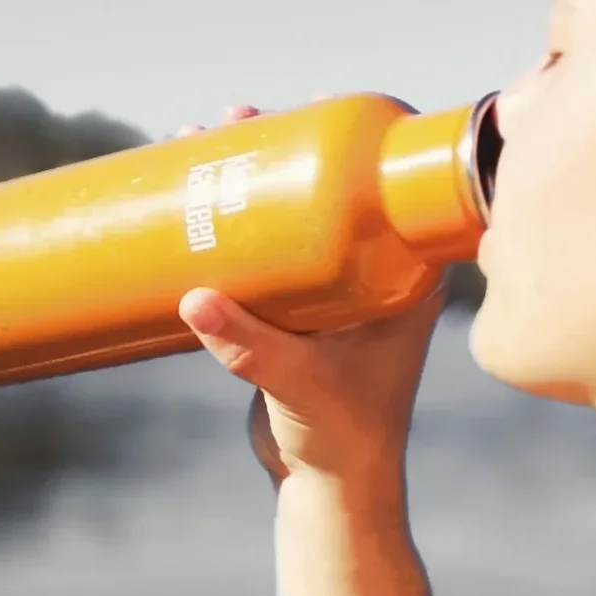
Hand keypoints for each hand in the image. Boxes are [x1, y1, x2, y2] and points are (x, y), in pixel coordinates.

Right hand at [171, 102, 448, 489]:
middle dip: (278, 146)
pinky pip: (268, 249)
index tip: (304, 107)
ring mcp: (334, 289)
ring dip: (251, 176)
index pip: (384, 186)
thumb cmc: (343, 437)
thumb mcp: (297, 383)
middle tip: (232, 118)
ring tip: (200, 141)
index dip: (348, 140)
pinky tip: (195, 197)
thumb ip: (249, 346)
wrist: (332, 489)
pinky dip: (236, 220)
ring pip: (295, 213)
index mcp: (404, 277)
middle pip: (329, 187)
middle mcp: (373, 273)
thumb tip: (191, 300)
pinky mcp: (296, 310)